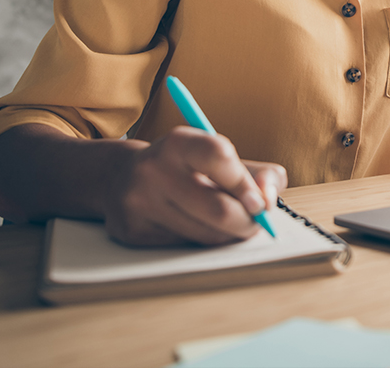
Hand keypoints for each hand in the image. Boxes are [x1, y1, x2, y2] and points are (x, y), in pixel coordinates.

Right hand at [103, 126, 285, 245]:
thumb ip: (258, 173)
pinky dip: (204, 242)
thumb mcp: (220, 158)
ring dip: (229, 235)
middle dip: (247, 222)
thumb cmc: (186, 168)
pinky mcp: (133, 231)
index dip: (247, 184)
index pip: (220, 157)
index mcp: (178, 143)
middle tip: (255, 221)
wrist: (121, 177)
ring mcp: (140, 202)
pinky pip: (187, 247)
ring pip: (207, 235)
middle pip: (219, 209)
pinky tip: (199, 227)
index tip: (260, 202)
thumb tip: (269, 198)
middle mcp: (153, 169)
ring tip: (229, 223)